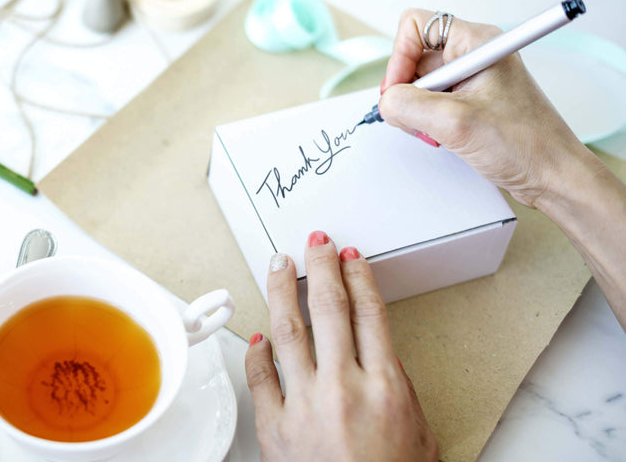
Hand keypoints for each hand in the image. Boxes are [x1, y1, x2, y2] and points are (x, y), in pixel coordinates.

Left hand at [245, 231, 437, 461]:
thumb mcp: (418, 433)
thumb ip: (397, 387)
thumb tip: (377, 355)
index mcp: (384, 386)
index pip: (369, 312)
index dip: (358, 276)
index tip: (350, 256)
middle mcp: (343, 386)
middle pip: (329, 308)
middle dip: (321, 266)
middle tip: (315, 242)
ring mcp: (304, 404)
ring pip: (287, 329)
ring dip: (281, 289)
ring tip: (279, 264)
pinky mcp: (274, 427)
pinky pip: (260, 377)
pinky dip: (257, 351)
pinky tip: (259, 334)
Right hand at [379, 8, 594, 208]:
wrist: (552, 176)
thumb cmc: (525, 145)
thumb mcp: (455, 123)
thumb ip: (409, 105)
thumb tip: (386, 101)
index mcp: (476, 43)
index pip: (416, 27)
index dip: (399, 58)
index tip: (398, 91)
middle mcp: (473, 56)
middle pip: (414, 59)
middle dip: (407, 92)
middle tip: (419, 119)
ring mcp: (472, 80)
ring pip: (420, 85)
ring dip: (417, 111)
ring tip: (436, 132)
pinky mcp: (470, 102)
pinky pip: (431, 103)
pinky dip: (427, 122)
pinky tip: (442, 137)